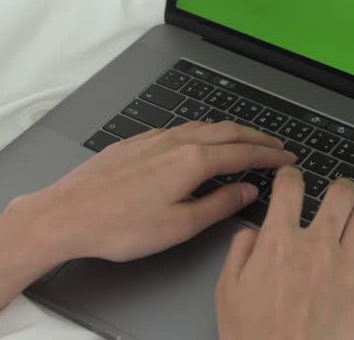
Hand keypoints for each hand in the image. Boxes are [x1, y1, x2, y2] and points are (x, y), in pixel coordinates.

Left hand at [14, 121, 296, 264]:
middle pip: (226, 132)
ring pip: (202, 126)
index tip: (287, 157)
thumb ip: (218, 206)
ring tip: (244, 140)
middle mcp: (175, 141)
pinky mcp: (134, 142)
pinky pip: (179, 128)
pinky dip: (202, 132)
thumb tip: (246, 192)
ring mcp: (153, 138)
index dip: (269, 155)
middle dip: (256, 137)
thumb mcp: (179, 226)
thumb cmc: (118, 226)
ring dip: (230, 132)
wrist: (66, 214)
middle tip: (276, 145)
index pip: (242, 153)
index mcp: (192, 161)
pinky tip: (197, 141)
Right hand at [216, 166, 353, 339]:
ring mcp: (349, 267)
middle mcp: (318, 246)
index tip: (293, 178)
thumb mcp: (227, 290)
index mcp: (280, 241)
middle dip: (341, 188)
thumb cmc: (255, 338)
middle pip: (340, 194)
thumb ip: (241, 251)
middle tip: (341, 192)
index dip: (291, 176)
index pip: (291, 187)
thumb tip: (254, 232)